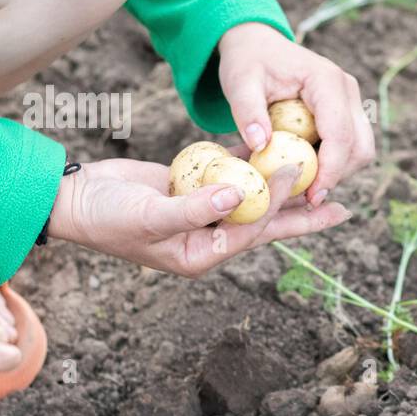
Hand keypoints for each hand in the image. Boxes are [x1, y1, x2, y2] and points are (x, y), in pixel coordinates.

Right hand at [46, 157, 349, 277]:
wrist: (72, 200)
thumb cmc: (105, 215)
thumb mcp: (149, 216)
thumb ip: (193, 208)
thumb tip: (236, 196)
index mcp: (204, 255)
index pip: (252, 229)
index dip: (277, 202)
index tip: (296, 171)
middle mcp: (210, 240)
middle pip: (266, 225)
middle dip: (304, 216)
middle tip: (344, 208)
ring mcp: (203, 216)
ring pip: (253, 203)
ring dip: (282, 191)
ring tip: (320, 181)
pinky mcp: (195, 194)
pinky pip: (231, 182)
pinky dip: (251, 171)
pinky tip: (275, 160)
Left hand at [217, 21, 375, 206]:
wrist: (258, 44)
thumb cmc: (248, 61)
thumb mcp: (238, 83)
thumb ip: (246, 113)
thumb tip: (259, 146)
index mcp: (326, 80)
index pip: (340, 133)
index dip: (330, 170)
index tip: (311, 197)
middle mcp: (347, 90)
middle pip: (360, 146)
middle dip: (338, 175)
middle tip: (306, 197)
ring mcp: (351, 101)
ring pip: (361, 150)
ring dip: (338, 172)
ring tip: (303, 184)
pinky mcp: (347, 111)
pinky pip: (350, 146)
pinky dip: (334, 164)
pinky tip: (305, 170)